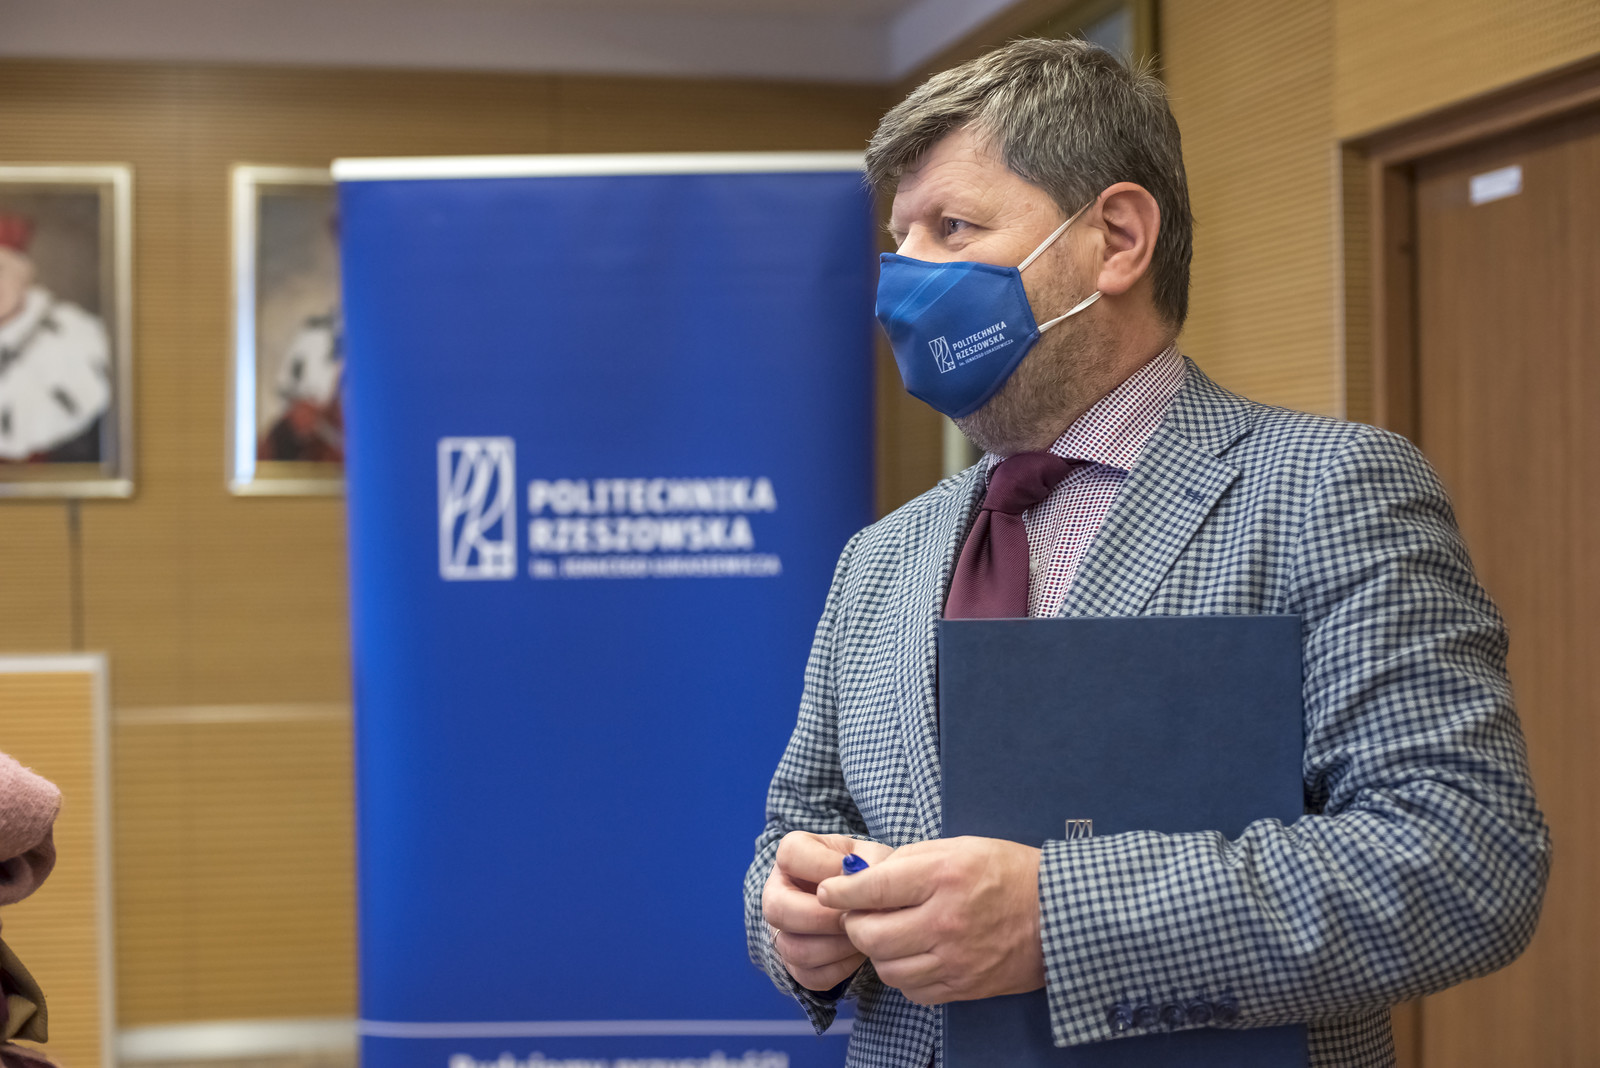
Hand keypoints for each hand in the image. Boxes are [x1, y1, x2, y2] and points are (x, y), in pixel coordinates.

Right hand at [762, 831, 893, 991]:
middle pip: (777, 909)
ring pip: (793, 949)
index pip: (789, 855)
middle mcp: (776, 892)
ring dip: (835, 947)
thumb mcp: (874, 857)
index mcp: (792, 855)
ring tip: (863, 936)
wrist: (870, 901)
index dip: (822, 867)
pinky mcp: (794, 964)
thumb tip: (863, 892)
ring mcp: (781, 931)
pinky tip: (858, 953)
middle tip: (855, 917)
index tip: (853, 875)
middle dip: (823, 918)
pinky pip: (809, 976)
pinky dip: (839, 969)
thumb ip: (871, 866)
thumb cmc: (870, 872)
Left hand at [816, 835, 1044, 1005]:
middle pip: (871, 934)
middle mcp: (946, 920)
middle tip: (859, 914)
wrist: (1060, 914)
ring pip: (887, 967)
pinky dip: (905, 975)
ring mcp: (956, 959)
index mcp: (944, 876)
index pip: (872, 888)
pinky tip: (914, 955)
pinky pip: (913, 990)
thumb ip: (910, 860)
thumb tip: (864, 875)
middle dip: (854, 924)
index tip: (829, 892)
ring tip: (889, 934)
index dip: (841, 891)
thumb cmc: (1008, 873)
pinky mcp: (964, 986)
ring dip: (878, 952)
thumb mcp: (960, 847)